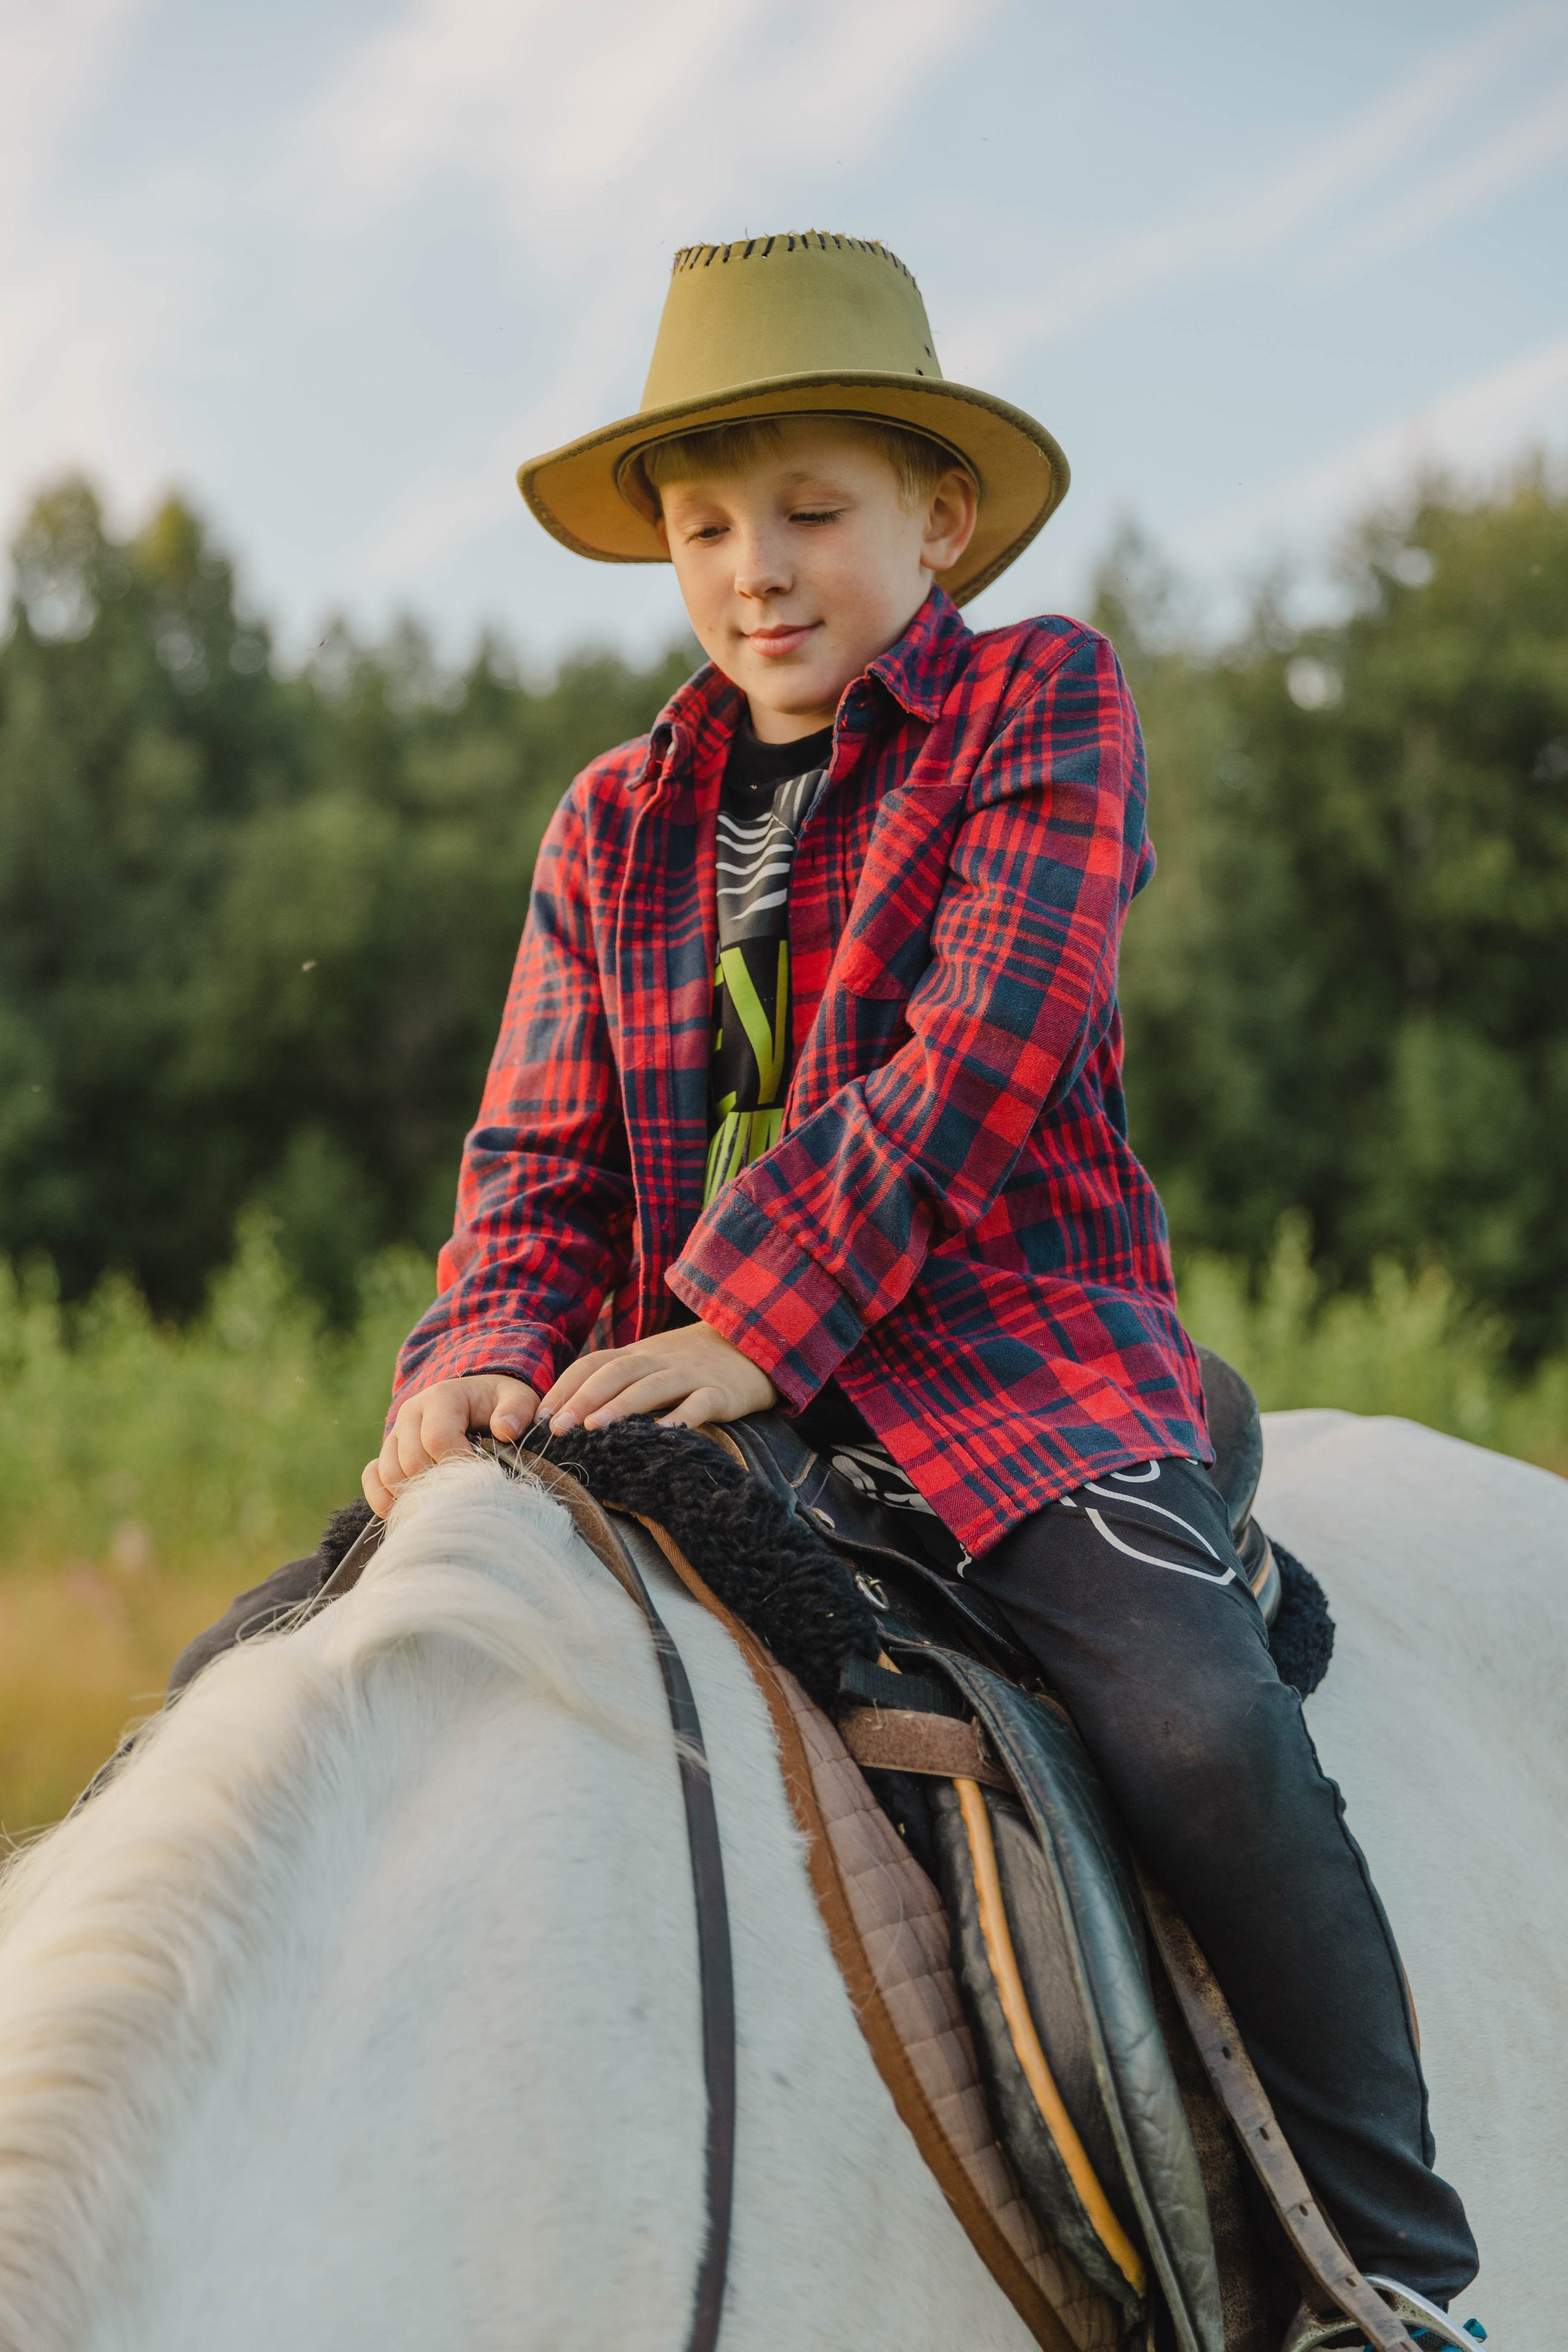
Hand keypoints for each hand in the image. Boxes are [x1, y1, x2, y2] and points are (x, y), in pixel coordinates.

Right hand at [362, 1373, 539, 1516]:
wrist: (478, 1401)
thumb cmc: (499, 1405)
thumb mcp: (517, 1400)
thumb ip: (516, 1411)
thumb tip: (505, 1429)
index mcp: (442, 1397)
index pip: (438, 1439)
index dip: (460, 1466)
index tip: (483, 1481)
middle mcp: (412, 1413)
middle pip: (412, 1461)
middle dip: (440, 1485)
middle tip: (466, 1499)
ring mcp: (396, 1434)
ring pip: (391, 1474)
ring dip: (414, 1495)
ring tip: (444, 1506)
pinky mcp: (387, 1452)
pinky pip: (372, 1476)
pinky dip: (383, 1498)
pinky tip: (404, 1512)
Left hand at [535, 1321, 776, 1433]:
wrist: (756, 1344)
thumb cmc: (693, 1365)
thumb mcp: (654, 1365)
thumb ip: (620, 1382)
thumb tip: (570, 1416)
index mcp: (638, 1354)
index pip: (593, 1364)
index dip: (565, 1387)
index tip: (540, 1418)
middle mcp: (660, 1360)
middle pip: (615, 1372)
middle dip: (583, 1399)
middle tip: (558, 1429)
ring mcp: (691, 1374)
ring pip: (652, 1386)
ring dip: (621, 1406)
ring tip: (595, 1429)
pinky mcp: (723, 1391)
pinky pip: (701, 1402)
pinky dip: (683, 1416)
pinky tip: (665, 1434)